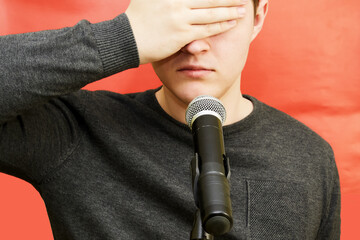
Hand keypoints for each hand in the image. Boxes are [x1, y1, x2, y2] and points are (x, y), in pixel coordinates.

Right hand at [126, 0, 247, 63]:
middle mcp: (177, 2)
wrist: (127, 39)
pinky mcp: (182, 34)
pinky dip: (220, 25)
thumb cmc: (136, 17)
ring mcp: (180, 18)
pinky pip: (206, 29)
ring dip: (229, 10)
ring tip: (242, 8)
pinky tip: (231, 23)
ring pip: (211, 12)